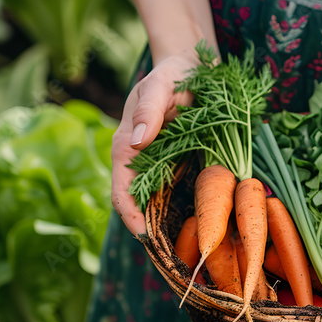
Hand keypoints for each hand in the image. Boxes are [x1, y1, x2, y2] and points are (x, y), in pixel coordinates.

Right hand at [111, 52, 198, 235]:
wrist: (192, 64)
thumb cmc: (174, 72)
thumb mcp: (161, 85)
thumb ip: (150, 109)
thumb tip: (137, 141)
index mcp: (127, 146)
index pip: (120, 190)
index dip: (130, 216)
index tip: (145, 237)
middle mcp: (139, 161)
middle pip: (136, 205)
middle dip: (150, 232)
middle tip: (173, 257)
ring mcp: (157, 164)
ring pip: (156, 205)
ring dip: (167, 228)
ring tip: (187, 250)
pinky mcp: (175, 164)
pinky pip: (174, 194)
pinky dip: (182, 212)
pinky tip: (201, 226)